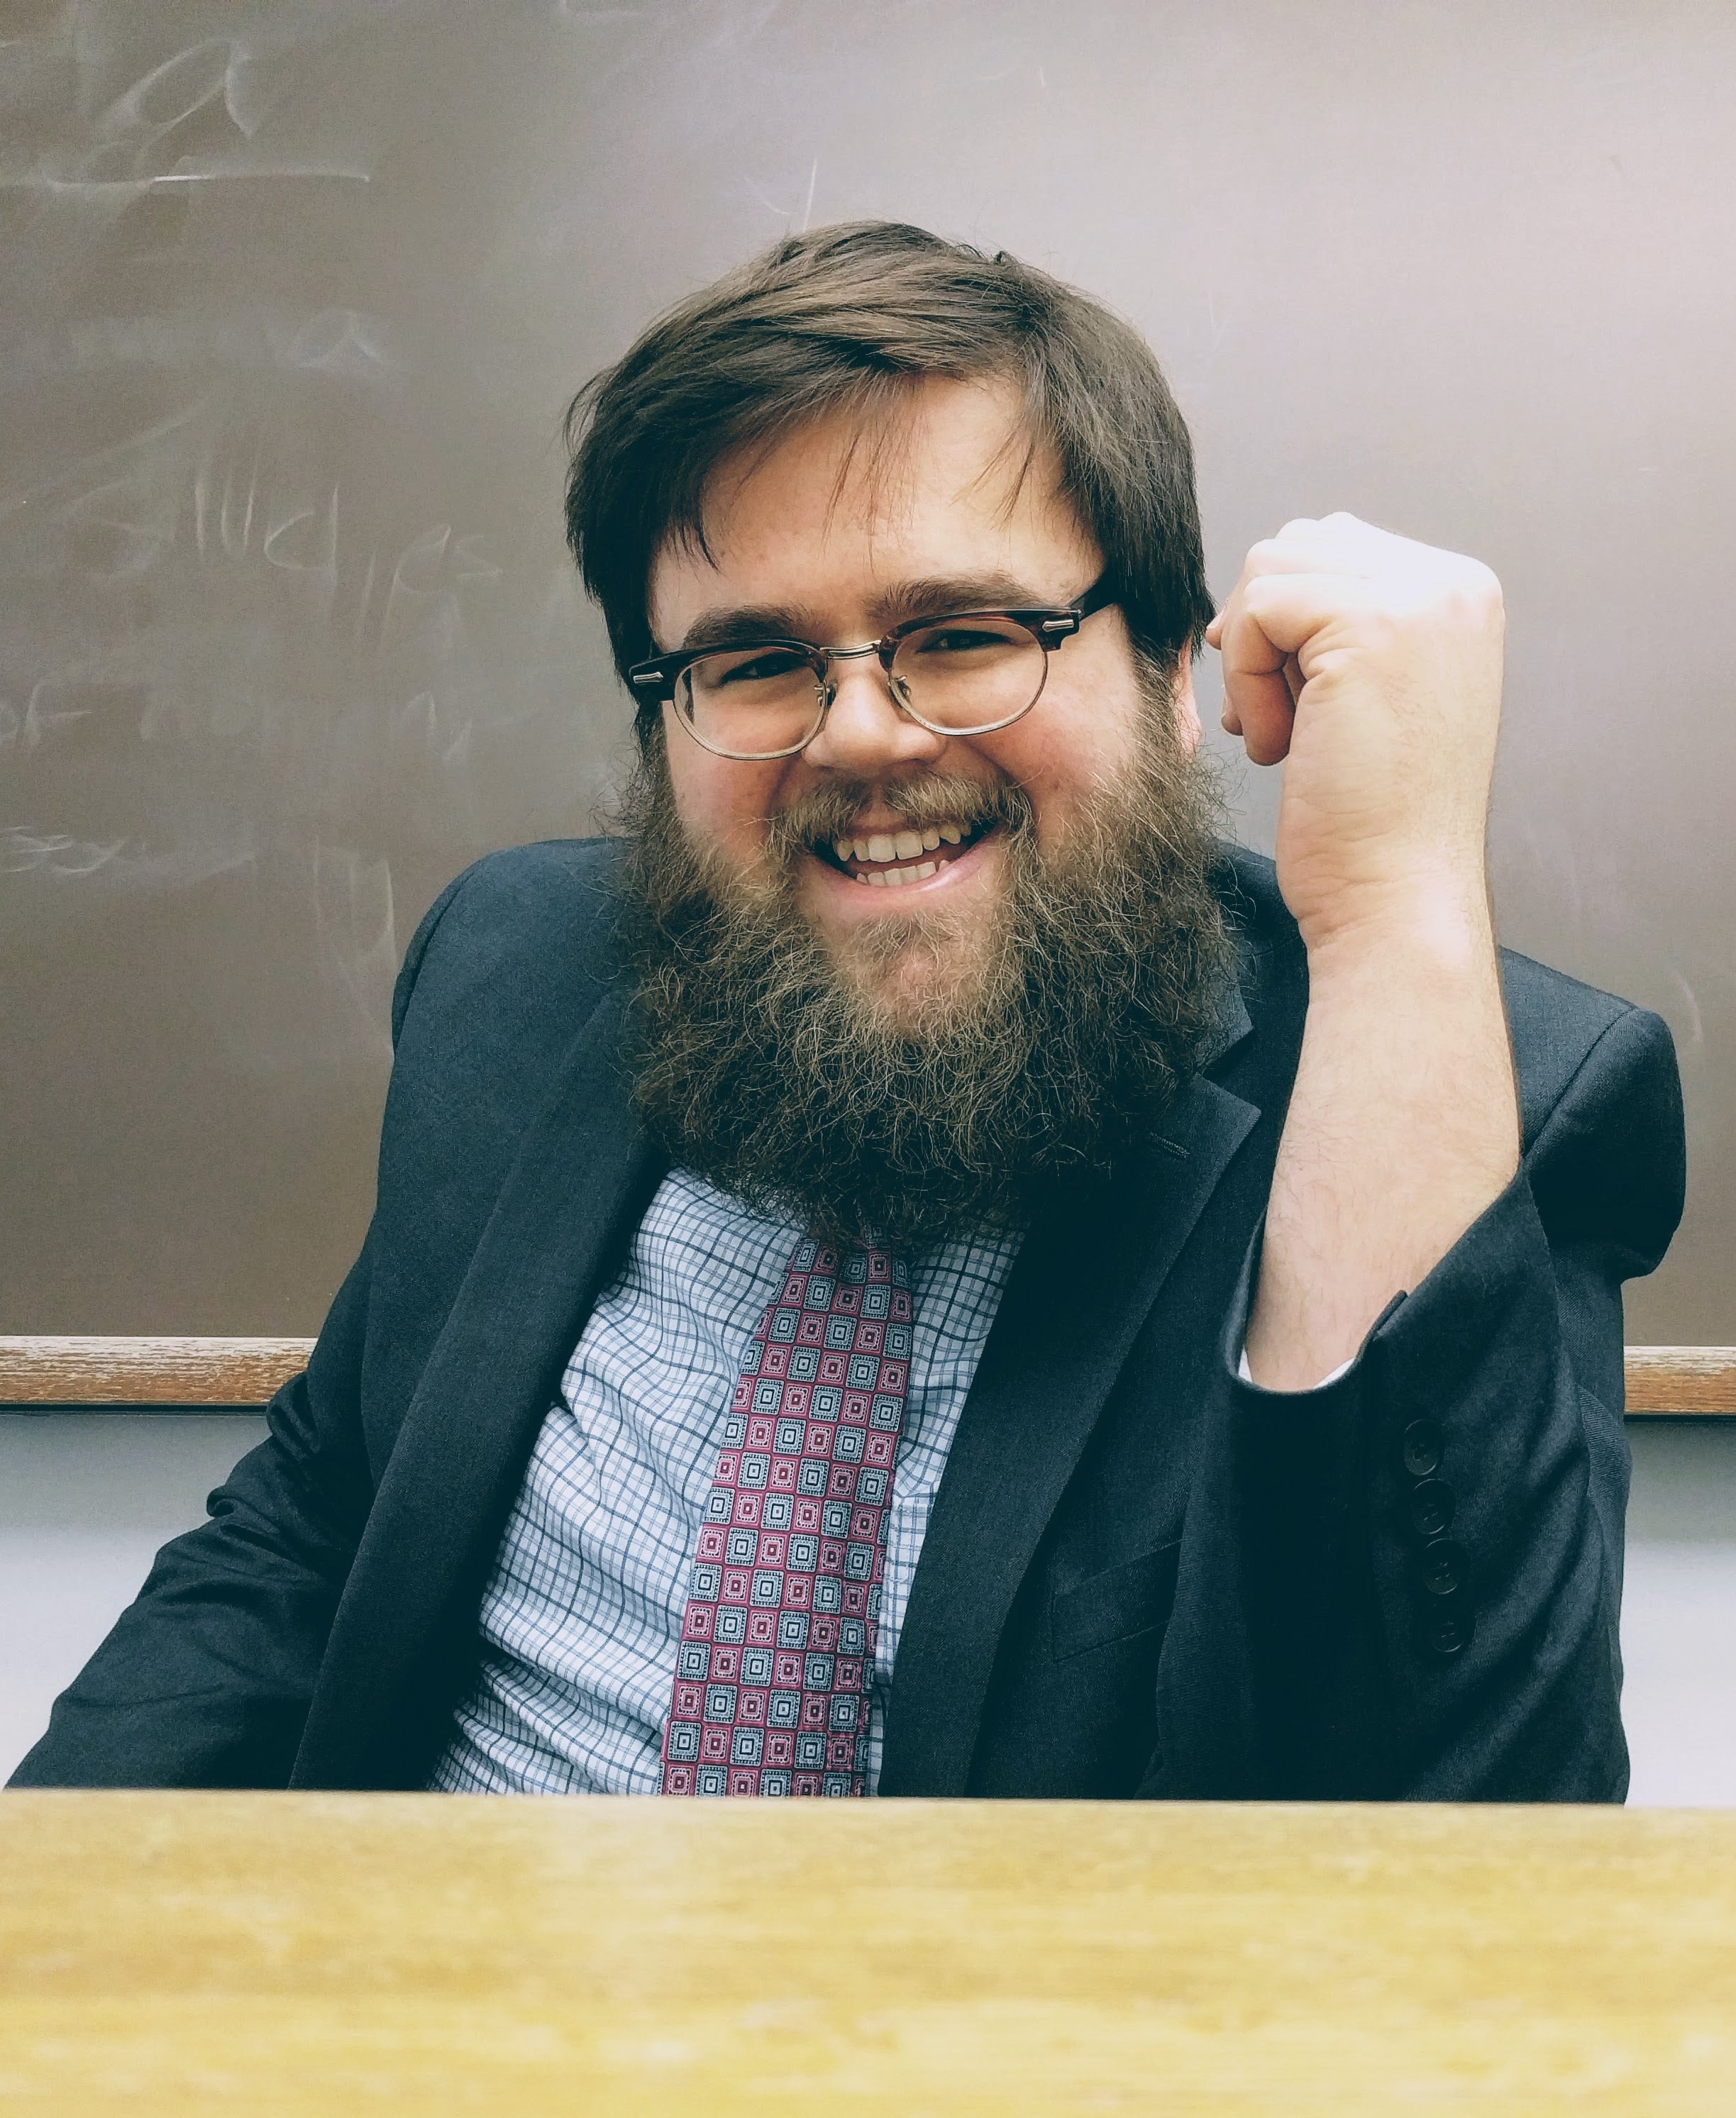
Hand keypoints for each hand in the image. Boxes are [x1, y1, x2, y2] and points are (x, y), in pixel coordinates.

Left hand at [1205, 513, 1504, 954]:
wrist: (1398, 895)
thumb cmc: (1372, 817)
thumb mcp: (1369, 696)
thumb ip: (1339, 627)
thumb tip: (1258, 589)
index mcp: (1461, 594)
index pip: (1333, 548)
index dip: (1284, 623)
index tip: (1293, 704)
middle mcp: (1453, 583)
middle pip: (1297, 545)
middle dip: (1264, 632)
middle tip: (1277, 720)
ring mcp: (1420, 599)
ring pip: (1270, 569)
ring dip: (1253, 659)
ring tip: (1283, 736)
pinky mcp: (1371, 627)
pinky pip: (1258, 611)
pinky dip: (1247, 683)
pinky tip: (1281, 748)